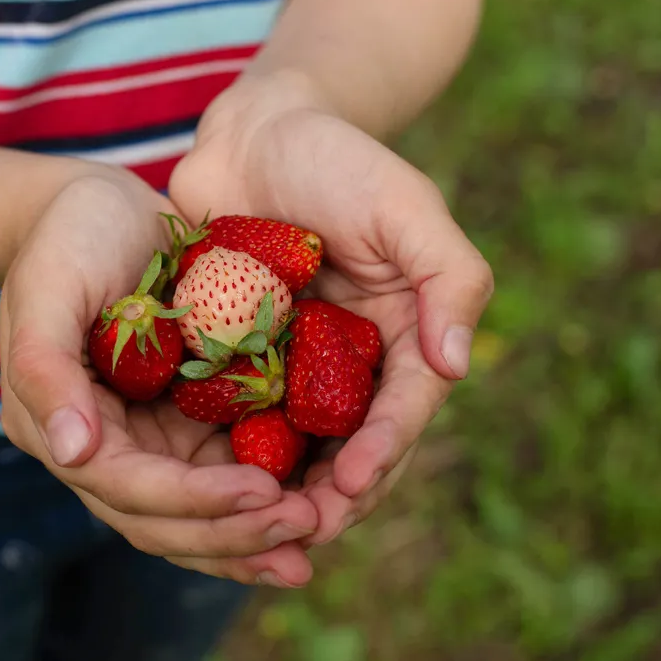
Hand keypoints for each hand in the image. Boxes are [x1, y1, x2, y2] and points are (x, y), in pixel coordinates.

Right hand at [0, 172, 318, 585]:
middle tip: (305, 527)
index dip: (193, 499)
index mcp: (56, 426)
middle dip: (233, 533)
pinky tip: (311, 509)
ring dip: (252, 537)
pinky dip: (260, 503)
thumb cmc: (71, 235)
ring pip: (196, 517)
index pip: (126, 486)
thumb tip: (71, 451)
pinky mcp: (183, 425)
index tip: (261, 491)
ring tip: (314, 535)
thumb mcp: (50, 285)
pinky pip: (222, 479)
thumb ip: (45, 366)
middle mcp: (99, 450)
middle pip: (164, 521)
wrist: (102, 207)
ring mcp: (145, 442)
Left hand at [169, 72, 493, 544]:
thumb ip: (447, 277)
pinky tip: (201, 484)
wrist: (252, 131)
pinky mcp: (237, 361)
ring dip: (279, 492)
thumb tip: (459, 365)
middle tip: (299, 530)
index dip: (382, 451)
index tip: (350, 483)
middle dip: (333, 494)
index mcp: (403, 335)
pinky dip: (229, 456)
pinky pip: (236, 418)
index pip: (403, 408)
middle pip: (350, 446)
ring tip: (253, 525)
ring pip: (293, 448)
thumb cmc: (337, 158)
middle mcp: (351, 362)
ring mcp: (292, 366)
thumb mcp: (407, 205)